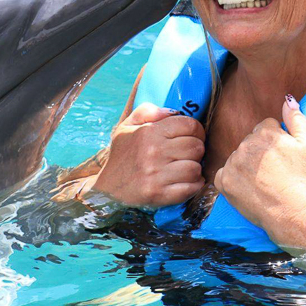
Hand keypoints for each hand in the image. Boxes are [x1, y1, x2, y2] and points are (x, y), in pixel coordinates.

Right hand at [91, 103, 205, 206]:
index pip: (189, 125)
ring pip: (195, 168)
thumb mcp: (127, 126)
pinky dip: (193, 185)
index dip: (196, 130)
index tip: (192, 135)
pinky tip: (187, 181)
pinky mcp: (160, 194)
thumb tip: (172, 111)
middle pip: (196, 147)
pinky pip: (190, 188)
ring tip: (186, 167)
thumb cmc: (122, 155)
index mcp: (148, 132)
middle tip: (188, 153)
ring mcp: (156, 175)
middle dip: (196, 149)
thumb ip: (147, 111)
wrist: (108, 188)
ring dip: (194, 168)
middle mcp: (153, 152)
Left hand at [214, 96, 305, 246]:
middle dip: (261, 153)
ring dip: (247, 166)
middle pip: (251, 142)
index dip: (277, 142)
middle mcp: (245, 144)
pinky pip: (225, 174)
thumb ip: (297, 119)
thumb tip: (287, 99)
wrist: (294, 215)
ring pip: (238, 157)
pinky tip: (249, 189)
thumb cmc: (305, 181)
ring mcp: (232, 163)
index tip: (283, 158)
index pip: (266, 127)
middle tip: (276, 172)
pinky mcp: (224, 181)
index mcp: (265, 132)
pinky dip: (234, 181)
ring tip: (264, 183)